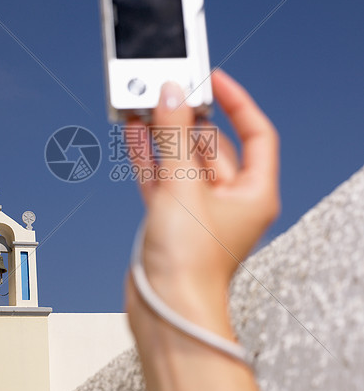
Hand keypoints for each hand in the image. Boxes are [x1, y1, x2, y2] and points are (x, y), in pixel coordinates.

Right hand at [125, 70, 279, 337]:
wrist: (165, 310)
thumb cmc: (190, 265)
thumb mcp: (183, 188)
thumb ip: (175, 137)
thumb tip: (170, 97)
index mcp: (253, 192)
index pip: (256, 134)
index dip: (237, 103)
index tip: (214, 80)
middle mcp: (229, 199)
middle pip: (211, 144)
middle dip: (187, 118)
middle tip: (166, 91)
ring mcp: (198, 207)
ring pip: (181, 158)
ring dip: (163, 133)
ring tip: (144, 104)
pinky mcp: (171, 216)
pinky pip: (161, 175)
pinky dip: (148, 154)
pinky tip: (135, 132)